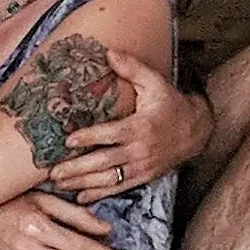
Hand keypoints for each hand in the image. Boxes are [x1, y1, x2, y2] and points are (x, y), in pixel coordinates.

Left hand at [48, 49, 213, 202]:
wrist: (197, 130)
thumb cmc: (171, 104)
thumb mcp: (155, 82)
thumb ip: (132, 68)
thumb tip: (108, 52)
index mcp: (141, 127)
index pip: (111, 134)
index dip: (89, 137)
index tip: (68, 141)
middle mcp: (140, 150)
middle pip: (104, 161)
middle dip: (77, 168)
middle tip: (53, 172)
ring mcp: (141, 167)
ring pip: (108, 179)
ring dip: (82, 183)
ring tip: (58, 184)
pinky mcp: (143, 177)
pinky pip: (119, 188)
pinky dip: (99, 194)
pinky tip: (80, 197)